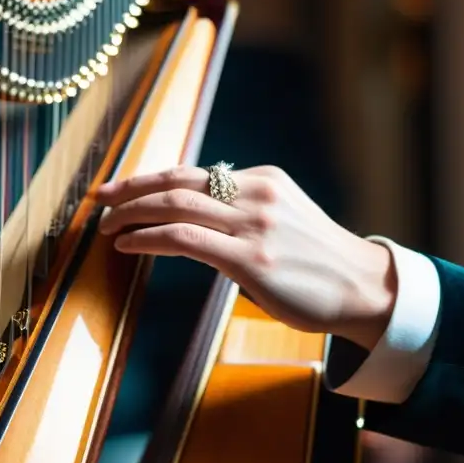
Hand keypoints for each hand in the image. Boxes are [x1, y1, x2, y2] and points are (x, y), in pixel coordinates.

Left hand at [95, 165, 396, 350]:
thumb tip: (195, 209)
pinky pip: (186, 240)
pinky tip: (128, 244)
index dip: (147, 178)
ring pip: (176, 206)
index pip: (191, 172)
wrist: (365, 290)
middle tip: (98, 200)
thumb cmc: (317, 262)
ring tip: (107, 226)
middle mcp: (256, 194)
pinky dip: (149, 238)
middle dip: (130, 189)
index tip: (117, 187)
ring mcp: (254, 226)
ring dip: (132, 214)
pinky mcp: (250, 261)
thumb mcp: (283, 217)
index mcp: (262, 180)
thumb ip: (243, 208)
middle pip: (177, 182)